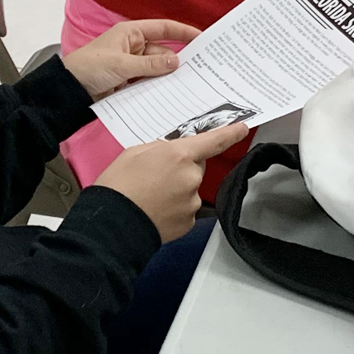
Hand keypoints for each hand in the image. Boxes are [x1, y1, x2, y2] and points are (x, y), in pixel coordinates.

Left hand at [62, 19, 200, 99]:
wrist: (69, 90)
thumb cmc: (90, 67)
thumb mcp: (122, 65)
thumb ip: (150, 65)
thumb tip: (176, 62)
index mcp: (132, 33)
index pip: (164, 28)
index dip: (183, 31)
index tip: (202, 38)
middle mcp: (134, 46)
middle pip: (163, 52)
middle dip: (177, 61)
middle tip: (199, 72)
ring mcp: (132, 64)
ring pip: (157, 69)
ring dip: (167, 76)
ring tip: (187, 86)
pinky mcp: (129, 80)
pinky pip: (149, 81)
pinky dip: (157, 86)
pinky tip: (169, 93)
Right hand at [96, 123, 249, 241]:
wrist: (111, 224)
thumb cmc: (118, 185)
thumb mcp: (134, 153)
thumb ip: (160, 149)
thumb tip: (171, 152)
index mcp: (179, 155)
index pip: (213, 141)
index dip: (230, 134)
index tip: (242, 129)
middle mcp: (191, 177)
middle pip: (196, 167)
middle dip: (182, 168)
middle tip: (155, 176)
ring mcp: (192, 202)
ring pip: (190, 190)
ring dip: (177, 190)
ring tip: (150, 196)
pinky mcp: (189, 222)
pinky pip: (186, 210)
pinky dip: (175, 209)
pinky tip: (156, 210)